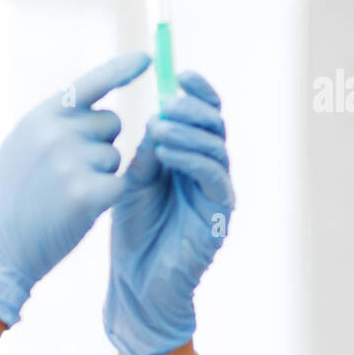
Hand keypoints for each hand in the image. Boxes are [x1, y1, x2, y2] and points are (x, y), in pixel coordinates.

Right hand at [0, 51, 151, 326]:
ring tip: (66, 193)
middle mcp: (56, 132)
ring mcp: (71, 161)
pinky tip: (78, 210)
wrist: (0, 246)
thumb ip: (54, 123)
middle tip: (67, 172)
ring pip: (116, 156)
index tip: (147, 59)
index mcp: (40, 117)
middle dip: (100, 144)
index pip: (89, 84)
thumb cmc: (14, 198)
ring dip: (101, 173)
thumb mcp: (22, 147)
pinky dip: (107, 197)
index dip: (120, 70)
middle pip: (111, 123)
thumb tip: (94, 106)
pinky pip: (119, 183)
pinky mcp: (86, 192)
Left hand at [104, 71, 233, 354]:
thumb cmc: (134, 231)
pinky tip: (166, 152)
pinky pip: (213, 176)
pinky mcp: (219, 213)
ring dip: (187, 131)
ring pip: (215, 147)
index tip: (179, 73)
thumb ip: (147, 151)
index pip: (203, 115)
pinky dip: (191, 159)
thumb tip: (157, 116)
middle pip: (215, 125)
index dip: (197, 92)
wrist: (137, 281)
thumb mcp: (134, 181)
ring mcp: (217, 191)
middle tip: (168, 100)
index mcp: (190, 157)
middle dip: (193, 107)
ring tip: (157, 125)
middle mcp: (210, 170)